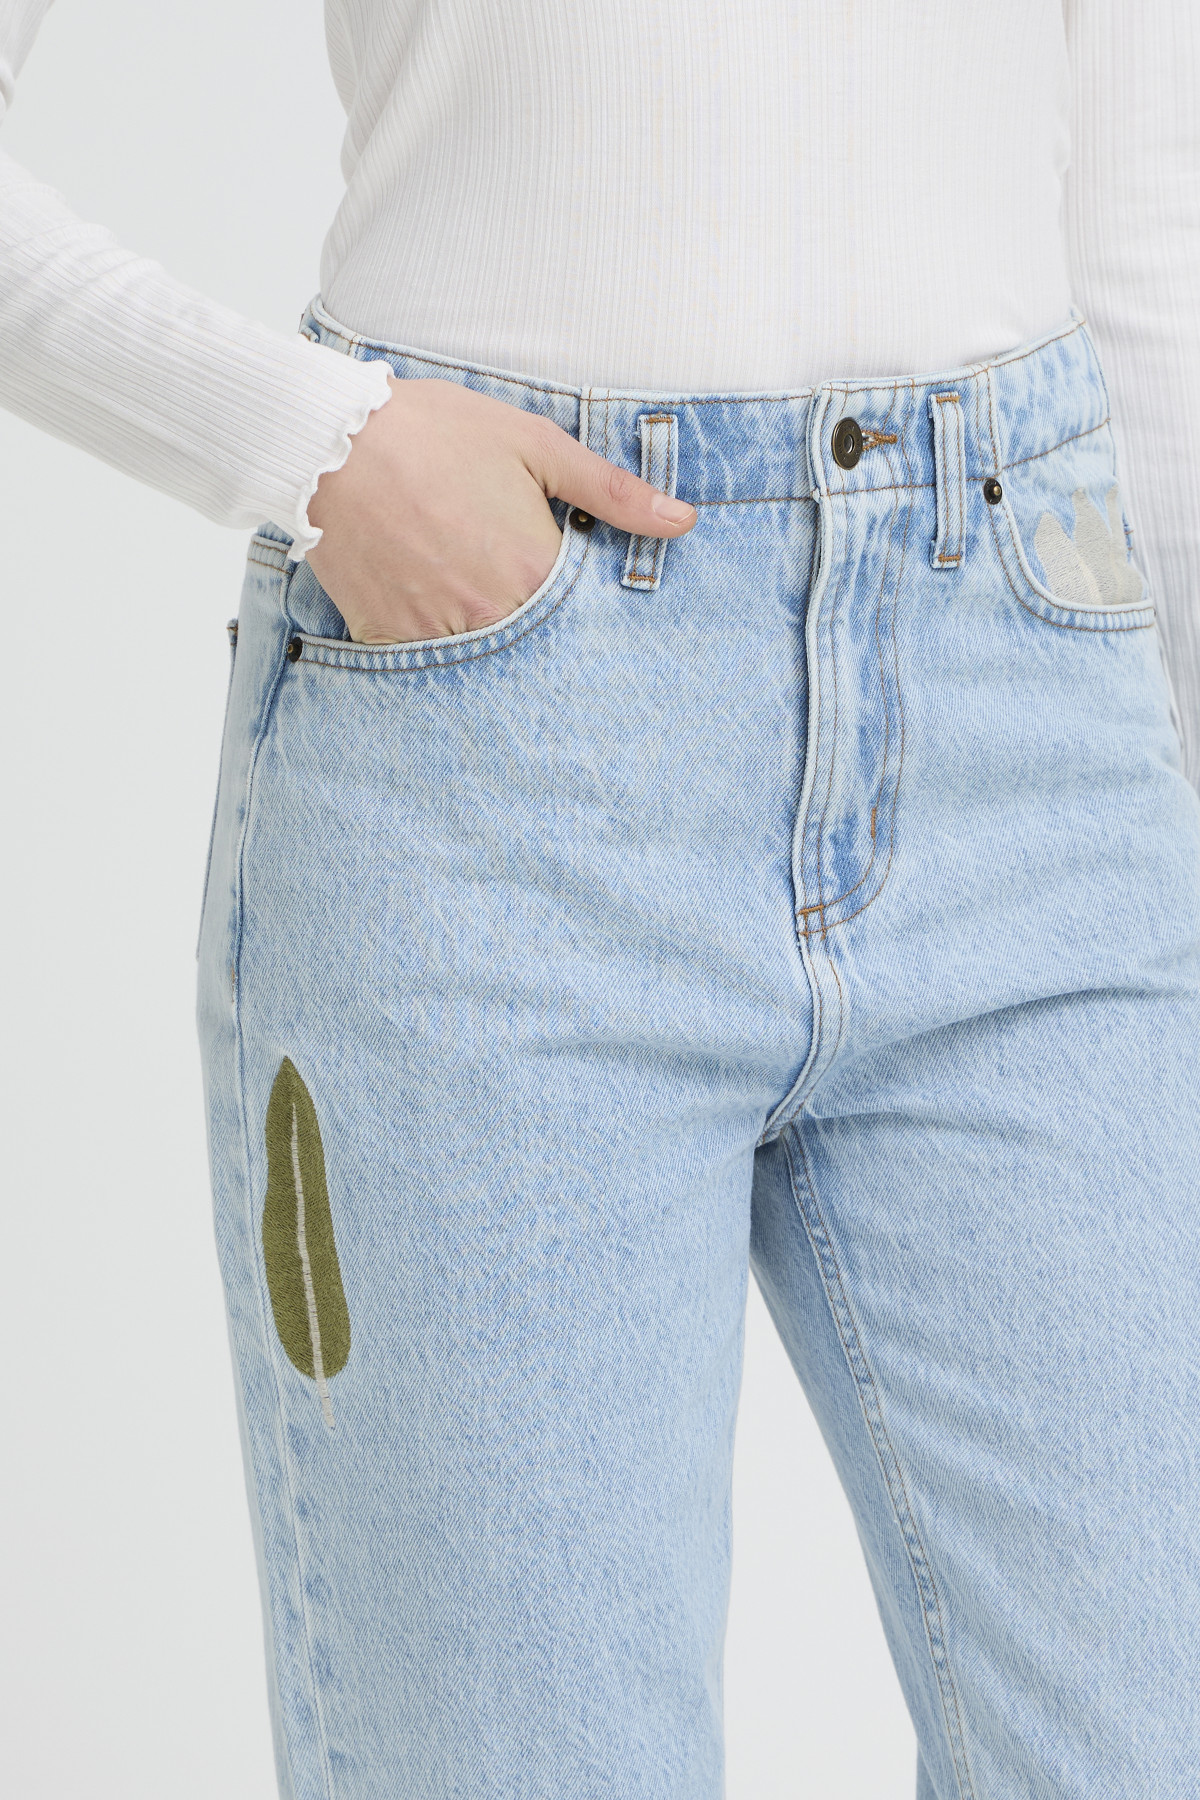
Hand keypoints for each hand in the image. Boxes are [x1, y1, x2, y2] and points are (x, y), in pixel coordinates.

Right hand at [304, 375, 697, 643]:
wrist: (330, 440)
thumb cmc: (435, 433)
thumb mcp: (534, 446)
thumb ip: (612, 492)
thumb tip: (684, 522)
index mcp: (535, 570)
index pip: (586, 618)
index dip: (585, 607)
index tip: (578, 596)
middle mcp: (492, 614)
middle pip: (538, 646)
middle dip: (539, 628)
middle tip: (523, 602)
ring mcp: (437, 633)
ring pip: (484, 659)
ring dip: (488, 638)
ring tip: (465, 590)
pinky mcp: (388, 638)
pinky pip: (425, 664)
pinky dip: (436, 644)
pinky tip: (430, 602)